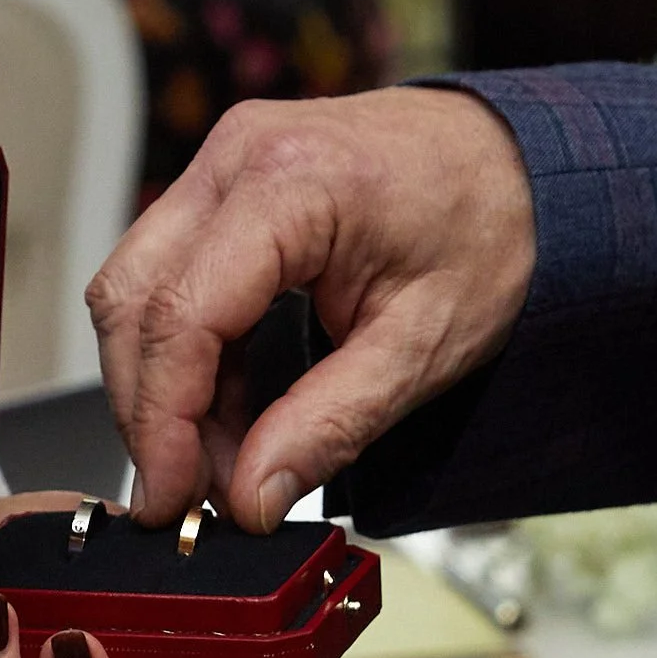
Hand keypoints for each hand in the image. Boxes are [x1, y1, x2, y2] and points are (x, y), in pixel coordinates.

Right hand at [86, 86, 535, 531]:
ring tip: (219, 459)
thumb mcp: (422, 347)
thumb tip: (249, 497)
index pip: (181, 315)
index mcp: (291, 183)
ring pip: (133, 291)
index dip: (161, 421)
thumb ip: (329, 425)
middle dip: (147, 410)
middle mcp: (236, 158)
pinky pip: (165, 279)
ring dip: (159, 386)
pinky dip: (182, 357)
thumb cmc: (493, 227)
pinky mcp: (219, 188)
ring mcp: (220, 164)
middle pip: (132, 300)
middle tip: (189, 494)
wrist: (524, 162)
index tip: (171, 499)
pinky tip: (223, 410)